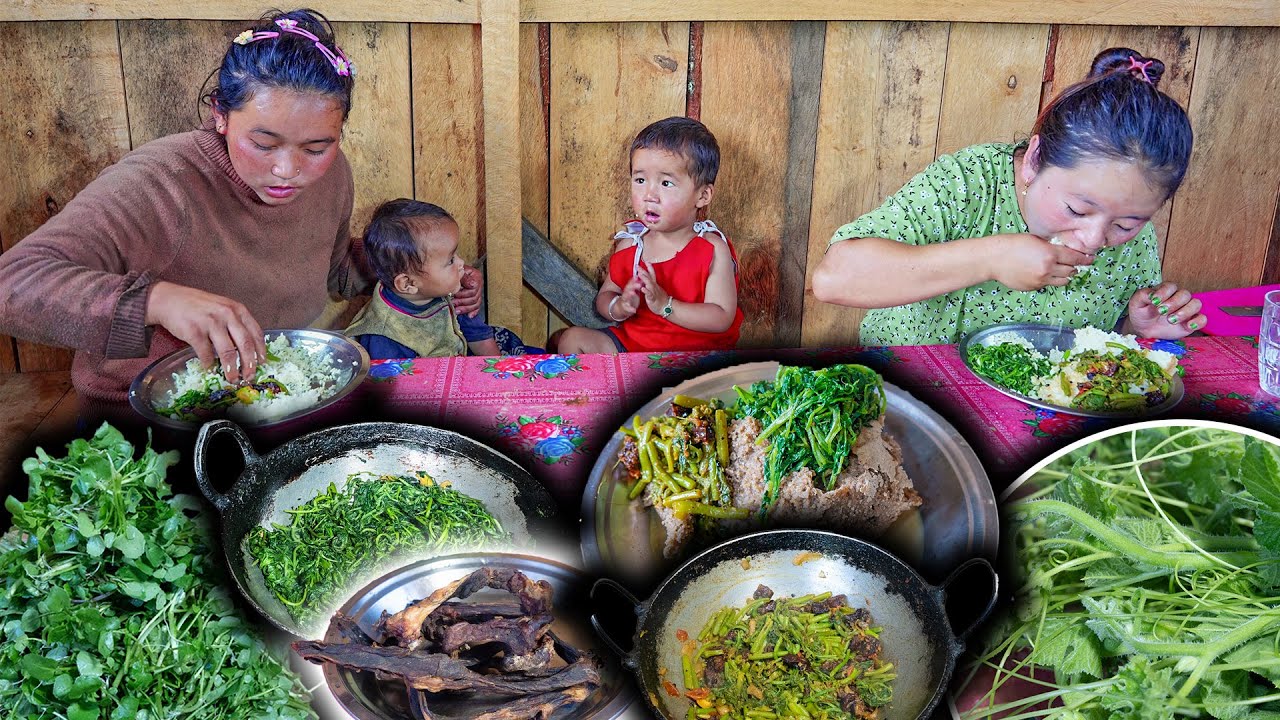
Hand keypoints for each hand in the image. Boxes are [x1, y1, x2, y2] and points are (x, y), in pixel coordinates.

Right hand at [145, 281, 265, 382]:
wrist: (169, 299)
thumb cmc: (197, 306)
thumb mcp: (222, 307)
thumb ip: (235, 323)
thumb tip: (247, 350)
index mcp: (237, 309)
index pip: (256, 333)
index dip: (260, 351)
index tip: (262, 363)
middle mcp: (227, 314)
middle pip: (245, 345)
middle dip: (249, 364)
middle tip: (249, 377)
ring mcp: (211, 323)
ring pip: (228, 352)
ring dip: (231, 369)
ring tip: (232, 379)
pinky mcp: (195, 332)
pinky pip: (206, 354)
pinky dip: (209, 365)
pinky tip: (210, 369)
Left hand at [453, 265, 483, 316]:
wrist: (454, 269)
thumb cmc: (455, 269)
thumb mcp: (459, 270)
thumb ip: (464, 278)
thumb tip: (472, 285)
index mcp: (476, 276)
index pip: (473, 289)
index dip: (463, 294)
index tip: (454, 295)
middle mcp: (479, 284)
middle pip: (474, 298)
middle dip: (462, 302)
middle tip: (453, 304)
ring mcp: (478, 291)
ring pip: (476, 303)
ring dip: (466, 308)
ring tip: (457, 310)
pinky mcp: (476, 297)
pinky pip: (477, 306)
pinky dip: (474, 312)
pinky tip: (469, 316)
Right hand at [612, 277, 643, 318]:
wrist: (621, 308)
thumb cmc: (629, 298)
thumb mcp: (632, 290)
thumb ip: (635, 284)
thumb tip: (640, 276)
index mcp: (628, 290)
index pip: (630, 284)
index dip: (633, 280)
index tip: (638, 277)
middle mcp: (625, 294)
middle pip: (627, 289)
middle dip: (633, 286)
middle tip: (639, 284)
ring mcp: (625, 301)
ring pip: (625, 297)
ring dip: (629, 295)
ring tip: (633, 292)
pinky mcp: (625, 308)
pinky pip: (628, 309)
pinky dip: (631, 309)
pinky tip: (634, 310)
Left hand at [635, 262, 669, 313]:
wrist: (666, 307)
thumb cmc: (660, 298)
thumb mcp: (657, 288)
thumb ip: (652, 282)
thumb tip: (648, 277)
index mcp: (654, 284)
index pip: (652, 274)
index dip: (649, 267)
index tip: (646, 261)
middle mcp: (654, 286)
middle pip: (648, 277)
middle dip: (643, 271)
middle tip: (637, 266)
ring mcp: (653, 292)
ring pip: (649, 284)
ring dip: (644, 279)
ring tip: (639, 274)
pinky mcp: (652, 299)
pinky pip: (649, 294)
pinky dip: (646, 291)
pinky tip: (642, 288)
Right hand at [988, 234, 1093, 290]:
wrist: (994, 258)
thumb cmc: (1012, 244)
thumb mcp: (1036, 240)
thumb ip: (1051, 247)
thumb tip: (1063, 252)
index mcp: (1050, 253)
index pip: (1075, 258)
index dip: (1085, 258)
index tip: (1090, 259)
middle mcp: (1048, 268)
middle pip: (1071, 271)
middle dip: (1074, 267)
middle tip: (1075, 264)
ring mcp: (1041, 280)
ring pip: (1062, 281)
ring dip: (1065, 275)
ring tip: (1061, 270)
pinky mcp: (1033, 287)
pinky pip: (1047, 285)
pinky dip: (1048, 280)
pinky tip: (1041, 273)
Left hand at [1124, 282, 1205, 338]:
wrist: (1144, 329)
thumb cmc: (1141, 313)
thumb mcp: (1136, 304)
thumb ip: (1142, 296)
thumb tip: (1151, 294)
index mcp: (1166, 290)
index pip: (1170, 286)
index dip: (1164, 292)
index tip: (1154, 301)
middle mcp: (1179, 298)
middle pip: (1185, 294)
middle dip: (1174, 303)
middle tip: (1162, 311)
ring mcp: (1187, 309)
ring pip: (1196, 304)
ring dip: (1185, 311)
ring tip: (1171, 320)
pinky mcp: (1191, 321)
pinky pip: (1202, 319)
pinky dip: (1198, 322)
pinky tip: (1188, 326)